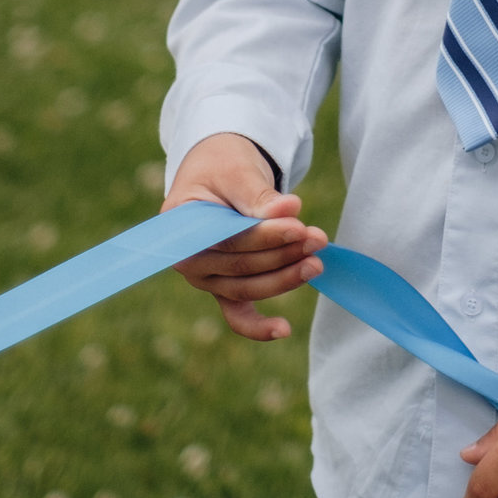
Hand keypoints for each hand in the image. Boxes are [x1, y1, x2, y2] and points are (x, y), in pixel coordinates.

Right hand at [162, 132, 328, 340]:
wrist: (218, 170)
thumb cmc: (223, 167)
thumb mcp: (237, 170)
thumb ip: (259, 194)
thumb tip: (289, 210)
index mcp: (180, 229)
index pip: (228, 239)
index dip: (265, 237)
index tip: (299, 227)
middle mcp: (188, 260)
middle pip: (240, 266)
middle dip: (283, 255)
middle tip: (317, 238)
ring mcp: (206, 278)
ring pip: (247, 288)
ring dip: (284, 278)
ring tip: (317, 261)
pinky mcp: (225, 287)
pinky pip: (238, 313)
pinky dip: (258, 326)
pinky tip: (283, 330)